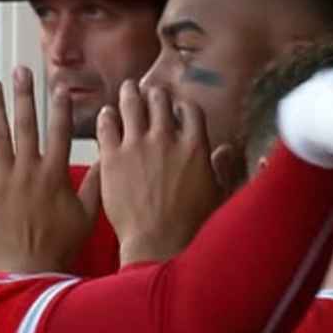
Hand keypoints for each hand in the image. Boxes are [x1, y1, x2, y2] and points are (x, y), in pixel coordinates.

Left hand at [0, 66, 93, 273]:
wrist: (27, 270)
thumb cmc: (60, 246)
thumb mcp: (86, 216)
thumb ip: (96, 185)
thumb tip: (109, 158)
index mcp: (55, 175)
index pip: (59, 132)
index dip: (59, 107)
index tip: (58, 86)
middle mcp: (29, 171)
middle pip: (26, 125)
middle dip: (24, 95)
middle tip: (20, 70)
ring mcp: (4, 180)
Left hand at [95, 80, 236, 265]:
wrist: (157, 243)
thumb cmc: (190, 225)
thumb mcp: (217, 194)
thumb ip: (222, 167)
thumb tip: (226, 150)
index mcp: (195, 145)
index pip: (190, 109)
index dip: (182, 105)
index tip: (176, 106)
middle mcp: (166, 138)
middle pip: (159, 100)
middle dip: (154, 94)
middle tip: (148, 92)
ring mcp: (137, 145)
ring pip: (131, 105)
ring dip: (129, 94)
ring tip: (127, 89)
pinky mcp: (112, 157)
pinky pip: (107, 125)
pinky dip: (107, 116)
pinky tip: (106, 114)